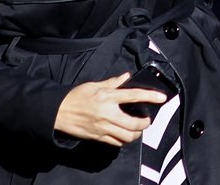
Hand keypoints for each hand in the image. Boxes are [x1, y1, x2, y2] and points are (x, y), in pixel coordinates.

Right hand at [53, 73, 167, 145]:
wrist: (58, 113)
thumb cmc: (76, 97)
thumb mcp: (94, 85)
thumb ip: (112, 82)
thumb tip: (126, 76)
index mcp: (107, 97)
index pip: (134, 96)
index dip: (150, 97)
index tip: (162, 98)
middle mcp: (107, 113)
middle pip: (134, 123)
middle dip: (145, 123)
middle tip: (147, 120)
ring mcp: (103, 127)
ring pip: (127, 136)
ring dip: (136, 134)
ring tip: (138, 128)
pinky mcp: (98, 137)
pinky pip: (116, 142)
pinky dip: (124, 140)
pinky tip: (125, 134)